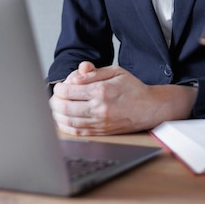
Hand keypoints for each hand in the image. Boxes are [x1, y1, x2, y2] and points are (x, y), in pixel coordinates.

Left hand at [49, 61, 196, 135]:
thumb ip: (94, 73)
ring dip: (57, 114)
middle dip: (54, 101)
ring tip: (56, 107)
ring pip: (68, 121)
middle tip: (55, 96)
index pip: (68, 90)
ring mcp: (99, 122)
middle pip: (64, 107)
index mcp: (101, 90)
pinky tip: (62, 120)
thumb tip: (75, 76)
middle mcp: (99, 108)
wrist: (150, 107)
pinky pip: (77, 132)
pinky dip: (65, 126)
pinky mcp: (101, 132)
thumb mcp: (115, 71)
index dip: (59, 87)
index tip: (60, 85)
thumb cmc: (133, 87)